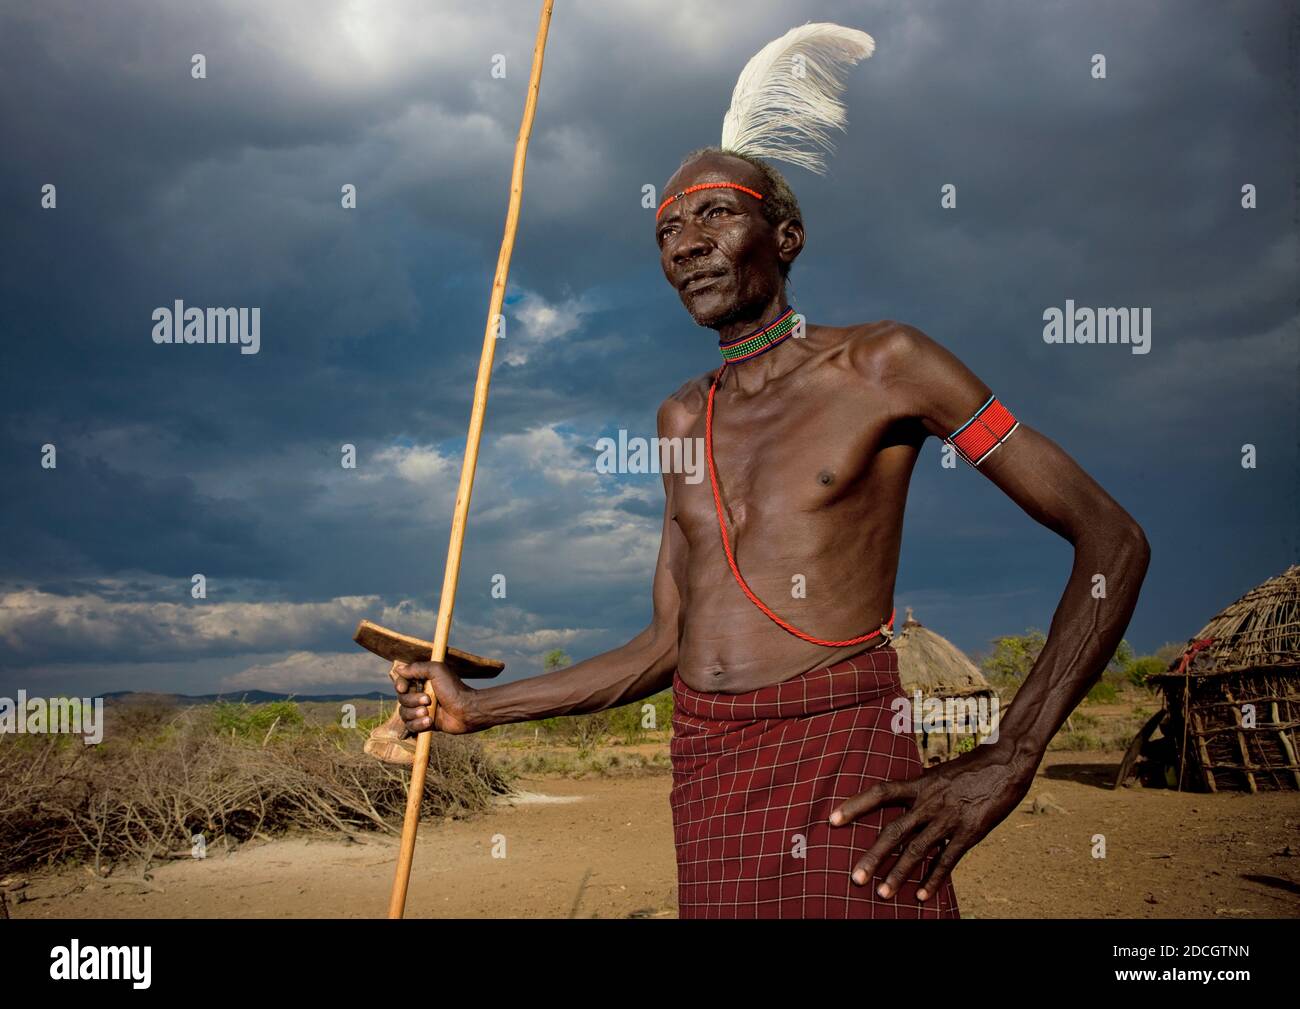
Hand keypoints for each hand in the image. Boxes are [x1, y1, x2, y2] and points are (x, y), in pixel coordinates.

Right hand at [390, 659, 478, 734]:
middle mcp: (420, 695)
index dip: (400, 686)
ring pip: (404, 714)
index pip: (401, 683)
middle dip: (413, 701)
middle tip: (428, 700)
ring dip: (414, 713)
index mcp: (422, 682)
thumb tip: (399, 669)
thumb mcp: (437, 671)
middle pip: (402, 699)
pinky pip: (410, 726)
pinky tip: (429, 721)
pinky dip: (418, 724)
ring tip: (428, 713)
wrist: (466, 710)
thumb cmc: (453, 689)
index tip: (403, 688)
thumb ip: (417, 668)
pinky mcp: (425, 723)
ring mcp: (422, 710)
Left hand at [828, 742, 1036, 902]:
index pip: (880, 793)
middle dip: (873, 857)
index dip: (855, 805)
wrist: (1008, 761)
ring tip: (882, 894)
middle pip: (893, 831)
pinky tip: (922, 896)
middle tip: (855, 879)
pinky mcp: (969, 831)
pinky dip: (934, 879)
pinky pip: (948, 860)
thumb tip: (902, 801)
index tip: (832, 820)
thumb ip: (921, 791)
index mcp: (919, 784)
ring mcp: (948, 817)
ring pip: (917, 850)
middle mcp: (929, 801)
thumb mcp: (940, 774)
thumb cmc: (972, 767)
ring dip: (898, 874)